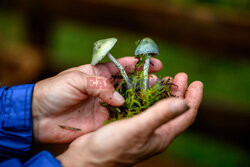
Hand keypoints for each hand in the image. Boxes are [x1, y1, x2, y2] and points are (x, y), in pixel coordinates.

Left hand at [32, 57, 161, 142]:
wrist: (38, 116)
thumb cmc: (54, 91)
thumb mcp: (76, 80)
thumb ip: (99, 87)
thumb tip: (120, 99)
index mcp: (98, 73)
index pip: (122, 66)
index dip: (138, 64)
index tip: (155, 63)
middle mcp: (104, 88)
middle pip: (130, 84)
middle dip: (145, 81)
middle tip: (158, 81)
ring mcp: (105, 105)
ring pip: (129, 100)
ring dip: (142, 98)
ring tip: (157, 96)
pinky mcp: (103, 120)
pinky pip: (121, 117)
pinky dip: (133, 115)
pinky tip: (145, 114)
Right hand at [57, 73, 202, 166]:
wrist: (87, 159)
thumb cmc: (111, 147)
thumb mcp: (138, 129)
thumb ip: (160, 115)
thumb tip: (184, 102)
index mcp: (162, 136)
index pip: (186, 116)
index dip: (193, 99)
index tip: (197, 82)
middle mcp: (155, 133)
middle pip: (174, 110)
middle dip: (179, 92)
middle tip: (179, 75)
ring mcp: (142, 130)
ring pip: (159, 108)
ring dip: (164, 93)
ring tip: (164, 79)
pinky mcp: (130, 126)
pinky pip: (145, 109)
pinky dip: (148, 97)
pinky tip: (143, 89)